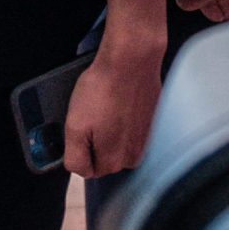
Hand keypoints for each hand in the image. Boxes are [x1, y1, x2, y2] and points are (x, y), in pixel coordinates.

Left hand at [63, 0, 166, 177]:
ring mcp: (147, 139)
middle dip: (95, 139)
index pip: (88, 169)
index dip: (79, 147)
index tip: (82, 127)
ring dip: (110, 128)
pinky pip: (131, 127)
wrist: (131, 60)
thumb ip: (75, 156)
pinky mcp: (153, 122)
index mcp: (115, 161)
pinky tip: (119, 101)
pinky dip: (123, 117)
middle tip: (93, 114)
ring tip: (107, 106)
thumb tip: (79, 169)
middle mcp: (135, 156)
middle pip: (104, 157)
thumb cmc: (102, 89)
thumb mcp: (75, 126)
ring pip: (118, 142)